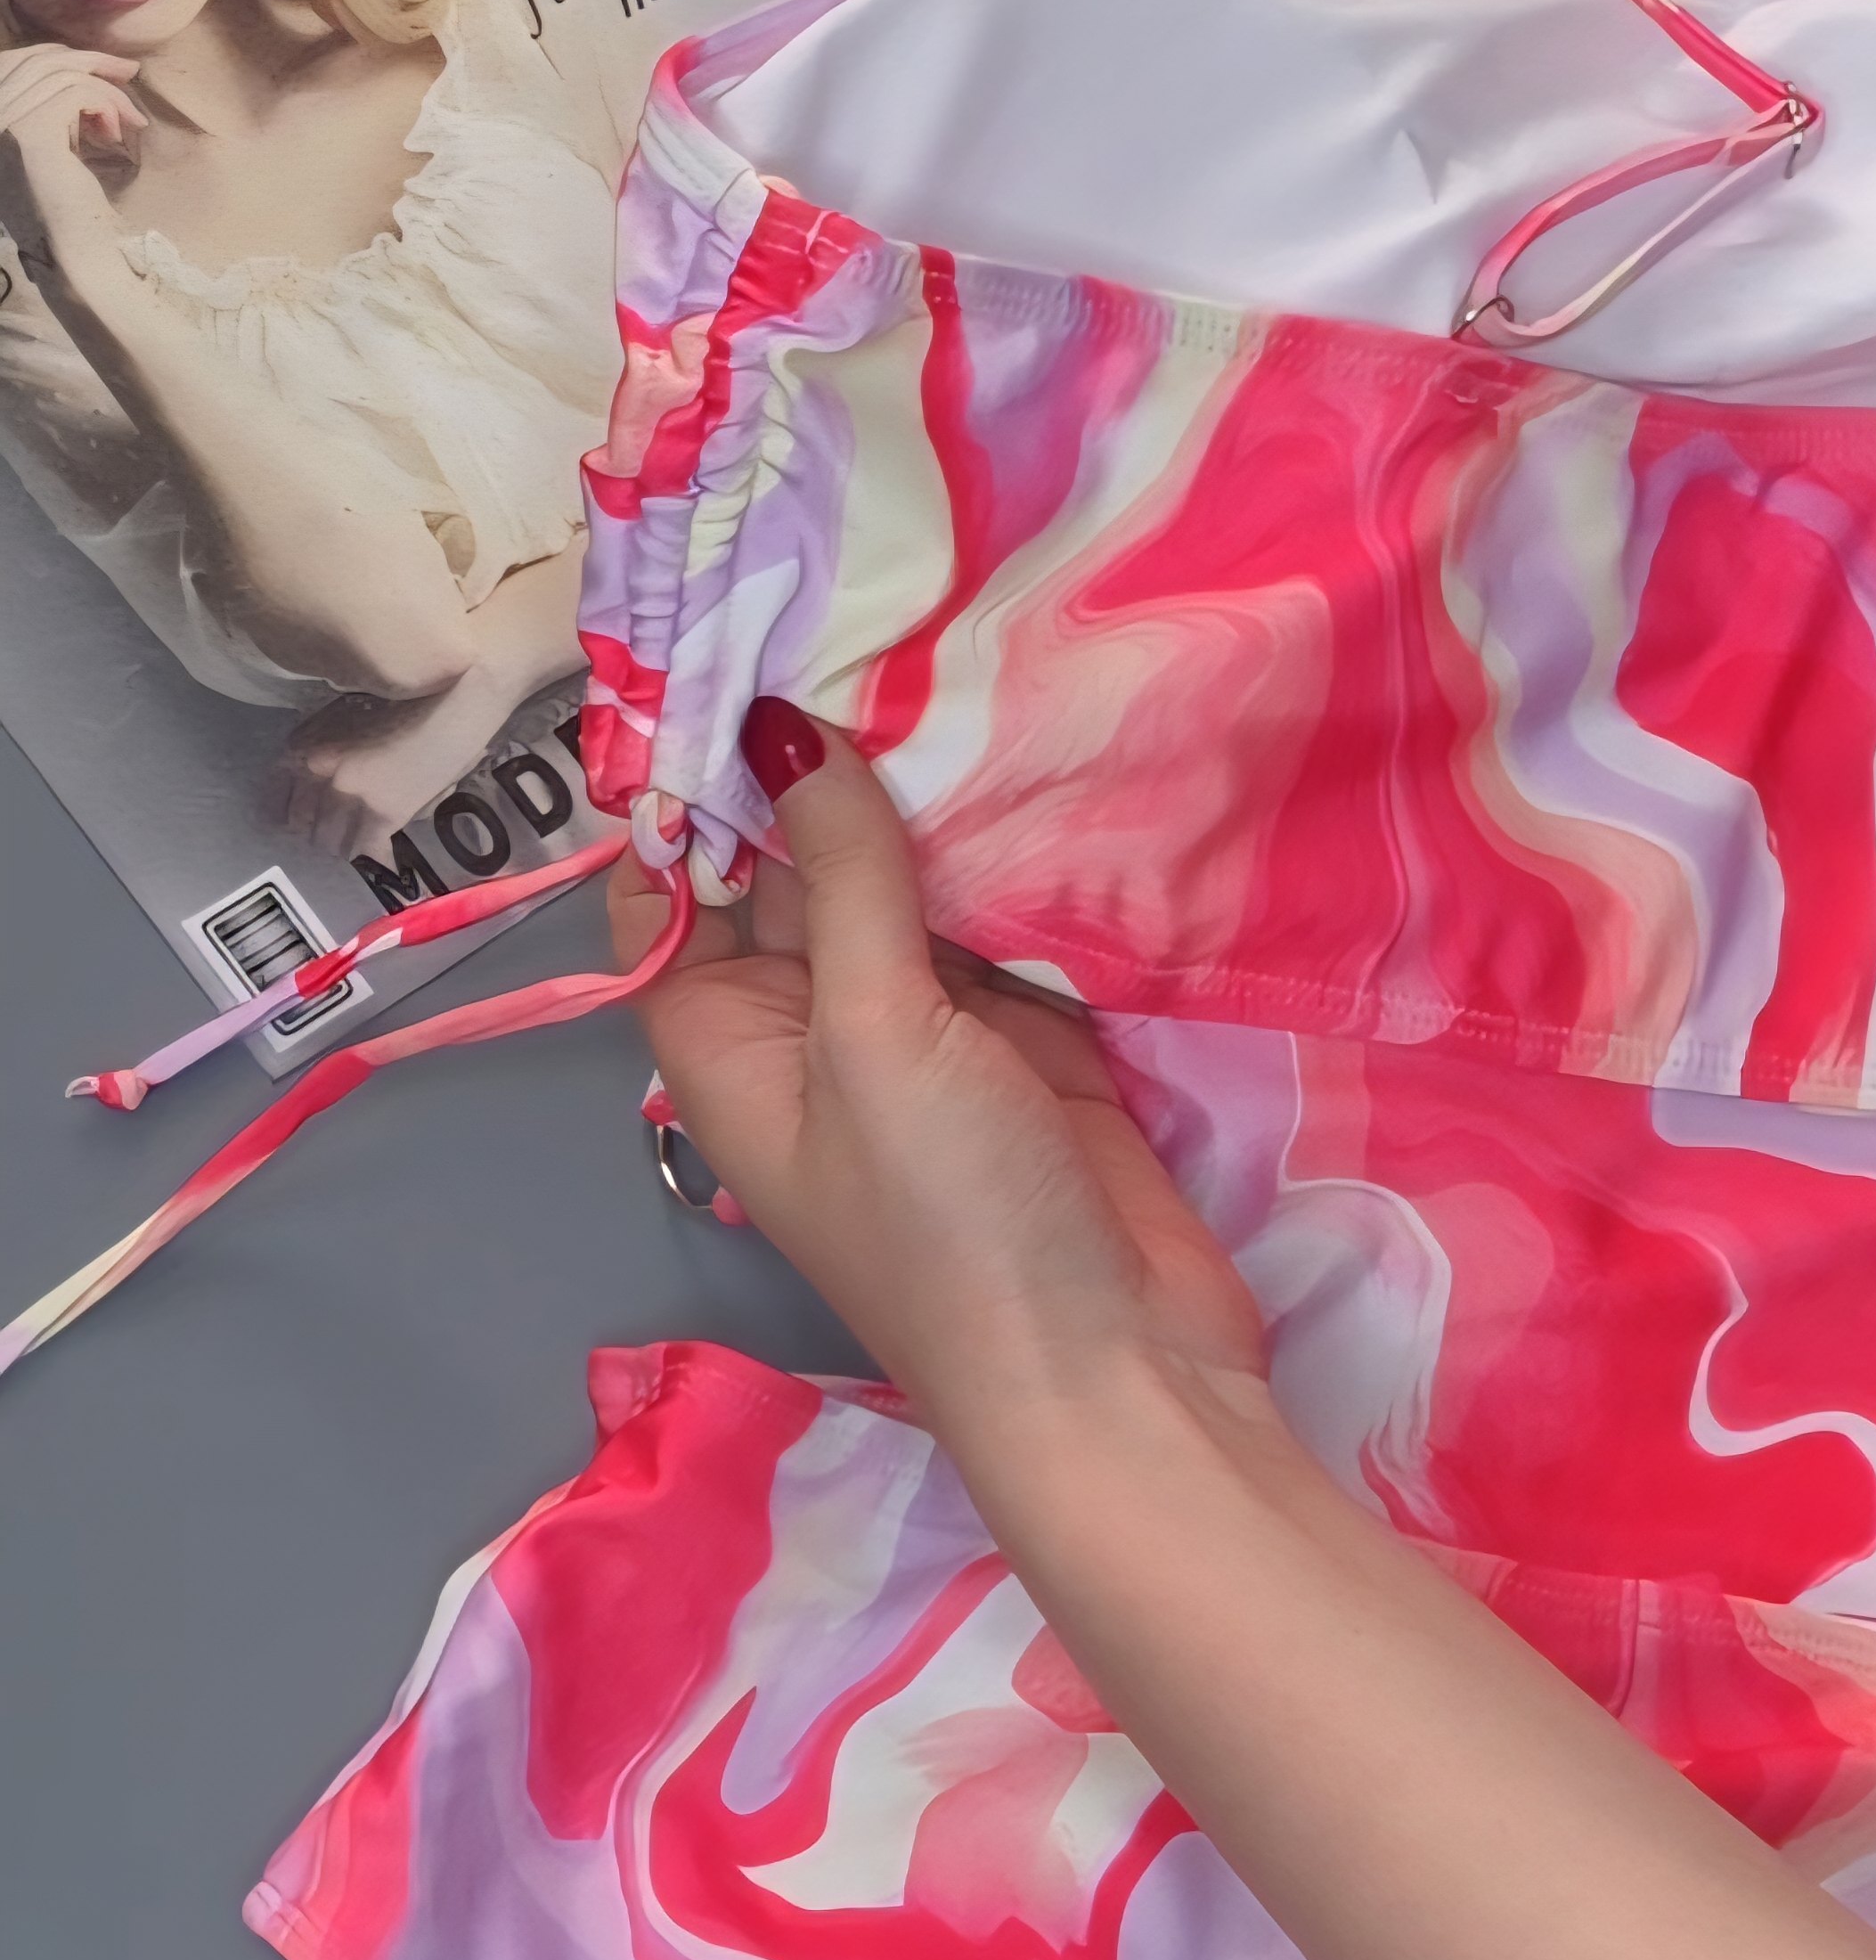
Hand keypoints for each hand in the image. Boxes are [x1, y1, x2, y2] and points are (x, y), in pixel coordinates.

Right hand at [0, 43, 141, 281]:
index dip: (60, 56)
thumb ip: (49, 112)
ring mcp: (1, 125)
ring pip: (60, 74)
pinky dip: (106, 103)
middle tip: (130, 74)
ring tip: (129, 124)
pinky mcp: (31, 133)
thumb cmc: (73, 212)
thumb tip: (77, 69)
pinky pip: (75, 91)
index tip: (105, 68)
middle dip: (90, 61)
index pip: (13, 64)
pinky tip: (116, 135)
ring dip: (106, 91)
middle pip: (35, 61)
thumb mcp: (53, 149)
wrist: (78, 259)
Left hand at [607, 702, 1266, 1456]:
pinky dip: (1004, 842)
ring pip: (897, 876)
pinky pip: (994, 911)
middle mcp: (809, 1025)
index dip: (684, 774)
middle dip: (812, 755)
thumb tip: (779, 721)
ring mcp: (922, 1026)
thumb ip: (838, 875)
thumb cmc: (953, 1218)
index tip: (720, 634)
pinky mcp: (1025, 1030)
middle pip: (786, 864)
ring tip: (934, 629)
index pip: (670, 880)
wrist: (1120, 1368)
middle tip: (850, 592)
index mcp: (724, 1040)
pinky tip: (1022, 734)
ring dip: (915, 786)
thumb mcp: (876, 1034)